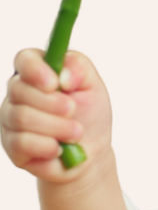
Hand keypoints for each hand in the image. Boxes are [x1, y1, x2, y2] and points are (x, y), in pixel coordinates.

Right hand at [1, 49, 112, 182]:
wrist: (91, 151)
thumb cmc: (90, 113)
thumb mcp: (93, 85)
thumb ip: (79, 68)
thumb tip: (62, 76)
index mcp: (38, 70)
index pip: (25, 59)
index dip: (35, 70)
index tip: (54, 83)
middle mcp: (19, 92)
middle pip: (19, 90)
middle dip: (52, 103)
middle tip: (73, 110)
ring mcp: (11, 118)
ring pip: (21, 117)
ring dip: (55, 126)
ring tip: (76, 132)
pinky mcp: (11, 144)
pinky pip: (22, 143)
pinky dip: (47, 146)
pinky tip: (60, 147)